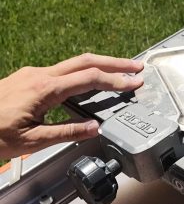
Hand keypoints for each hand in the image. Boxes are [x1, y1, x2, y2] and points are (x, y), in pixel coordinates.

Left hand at [0, 53, 143, 158]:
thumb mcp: (31, 142)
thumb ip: (67, 132)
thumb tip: (94, 128)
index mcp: (45, 89)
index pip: (90, 79)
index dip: (116, 80)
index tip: (134, 82)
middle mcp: (39, 75)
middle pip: (86, 61)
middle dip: (114, 62)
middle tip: (136, 66)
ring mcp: (32, 74)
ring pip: (74, 63)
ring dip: (99, 66)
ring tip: (118, 72)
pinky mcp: (26, 78)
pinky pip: (61, 70)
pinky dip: (82, 73)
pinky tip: (88, 83)